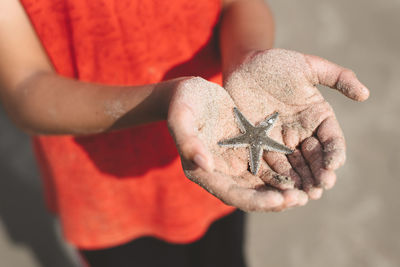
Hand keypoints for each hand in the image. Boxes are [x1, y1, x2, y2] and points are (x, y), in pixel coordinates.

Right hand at [168, 77, 308, 211]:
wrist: (189, 92)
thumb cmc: (182, 103)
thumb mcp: (181, 118)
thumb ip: (188, 142)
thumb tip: (205, 166)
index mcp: (203, 172)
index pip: (233, 195)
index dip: (256, 201)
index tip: (279, 200)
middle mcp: (222, 173)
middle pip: (253, 195)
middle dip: (278, 200)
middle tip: (302, 199)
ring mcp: (236, 162)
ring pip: (264, 183)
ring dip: (286, 188)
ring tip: (311, 190)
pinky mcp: (247, 148)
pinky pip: (268, 163)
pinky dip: (285, 169)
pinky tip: (305, 167)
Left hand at [223, 49, 368, 198]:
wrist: (244, 65)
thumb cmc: (277, 64)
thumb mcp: (308, 66)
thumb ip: (337, 77)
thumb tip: (365, 94)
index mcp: (317, 117)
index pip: (331, 140)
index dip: (333, 153)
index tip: (333, 165)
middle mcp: (302, 132)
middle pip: (314, 158)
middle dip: (318, 174)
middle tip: (320, 188)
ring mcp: (280, 141)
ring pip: (294, 166)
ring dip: (300, 181)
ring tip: (304, 195)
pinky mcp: (259, 145)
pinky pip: (270, 164)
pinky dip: (276, 177)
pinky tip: (280, 189)